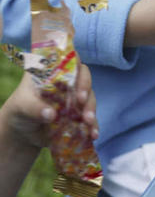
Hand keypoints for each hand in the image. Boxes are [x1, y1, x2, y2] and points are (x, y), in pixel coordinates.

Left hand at [0, 62, 97, 196]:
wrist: (22, 132)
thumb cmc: (20, 111)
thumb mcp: (21, 107)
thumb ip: (34, 107)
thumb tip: (50, 113)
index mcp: (52, 69)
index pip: (69, 60)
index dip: (75, 71)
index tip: (75, 89)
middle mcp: (67, 80)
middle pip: (84, 78)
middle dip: (86, 92)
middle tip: (83, 107)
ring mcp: (75, 96)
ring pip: (89, 98)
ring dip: (92, 110)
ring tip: (90, 125)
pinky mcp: (79, 113)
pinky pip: (90, 117)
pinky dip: (93, 126)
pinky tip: (93, 135)